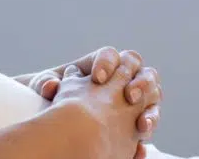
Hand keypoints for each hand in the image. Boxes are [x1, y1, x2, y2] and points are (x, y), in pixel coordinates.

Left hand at [17, 47, 162, 157]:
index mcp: (99, 64)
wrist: (60, 124)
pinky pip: (150, 121)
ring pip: (153, 95)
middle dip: (139, 81)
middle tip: (128, 96)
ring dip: (151, 109)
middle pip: (140, 71)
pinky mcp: (135, 119)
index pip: (111, 55)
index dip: (107, 63)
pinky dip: (147, 131)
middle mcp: (119, 77)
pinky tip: (139, 143)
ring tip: (141, 125)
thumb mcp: (45, 88)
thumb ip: (46, 83)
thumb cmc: (52, 98)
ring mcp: (132, 98)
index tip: (97, 78)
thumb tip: (50, 86)